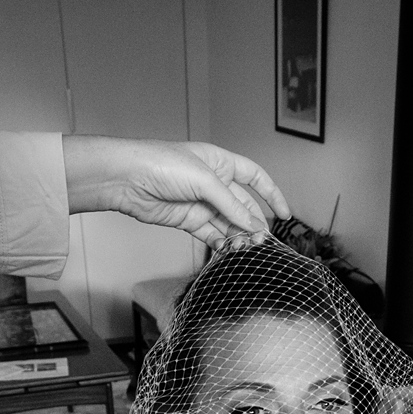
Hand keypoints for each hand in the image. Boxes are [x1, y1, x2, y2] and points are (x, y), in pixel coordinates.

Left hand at [62, 137, 291, 244]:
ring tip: (247, 248)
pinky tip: (229, 251)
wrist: (127, 179)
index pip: (255, 177)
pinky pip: (211, 234)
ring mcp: (200, 203)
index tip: (285, 213)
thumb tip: (253, 224)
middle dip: (254, 222)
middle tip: (262, 240)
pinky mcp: (187, 220)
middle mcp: (213, 183)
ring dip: (239, 236)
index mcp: (221, 163)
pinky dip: (221, 243)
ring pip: (228, 223)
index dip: (271, 193)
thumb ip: (231, 204)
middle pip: (243, 205)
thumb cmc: (162, 165)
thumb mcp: (205, 180)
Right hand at [391, 383, 412, 413]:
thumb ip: (407, 391)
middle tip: (390, 396)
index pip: (400, 402)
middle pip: (392, 412)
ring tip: (396, 402)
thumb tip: (390, 392)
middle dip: (388, 403)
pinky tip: (398, 409)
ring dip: (388, 409)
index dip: (393, 396)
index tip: (389, 391)